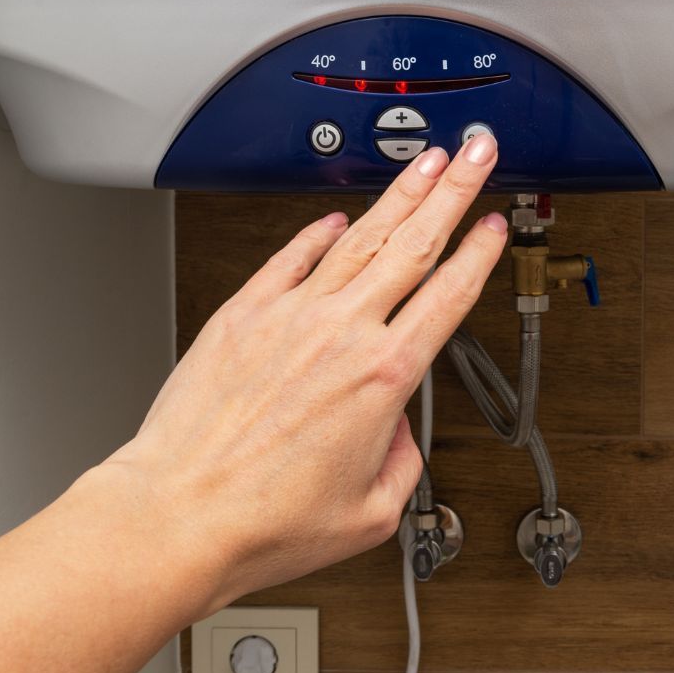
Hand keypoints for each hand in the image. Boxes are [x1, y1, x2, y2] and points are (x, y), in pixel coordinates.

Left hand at [107, 132, 506, 612]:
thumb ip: (401, 464)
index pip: (447, 293)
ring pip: (359, 236)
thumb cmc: (265, 520)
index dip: (478, 251)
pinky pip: (291, 257)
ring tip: (423, 163)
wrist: (181, 513)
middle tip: (475, 153)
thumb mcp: (369, 513)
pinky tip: (334, 217)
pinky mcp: (245, 313)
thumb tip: (394, 435)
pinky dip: (317, 232)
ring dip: (398, 194)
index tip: (492, 224)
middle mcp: (342, 332)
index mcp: (383, 376)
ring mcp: (291, 314)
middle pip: (413, 243)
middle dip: (453, 189)